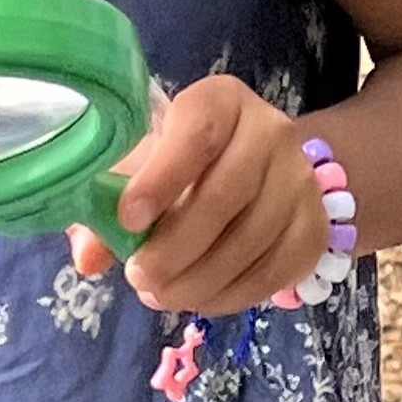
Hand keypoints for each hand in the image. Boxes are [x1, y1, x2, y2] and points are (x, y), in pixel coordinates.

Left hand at [68, 75, 330, 316]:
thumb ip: (104, 209)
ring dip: (199, 279)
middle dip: (176, 246)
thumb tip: (87, 256)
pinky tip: (198, 299)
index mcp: (221, 102)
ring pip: (252, 240)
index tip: (127, 219)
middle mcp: (271, 132)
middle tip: (139, 275)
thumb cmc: (180, 166)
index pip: (199, 134)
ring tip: (160, 293)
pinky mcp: (314, 227)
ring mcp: (301, 180)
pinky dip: (231, 295)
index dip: (162, 178)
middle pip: (227, 195)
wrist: (257, 173)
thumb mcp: (139, 170)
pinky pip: (275, 271)